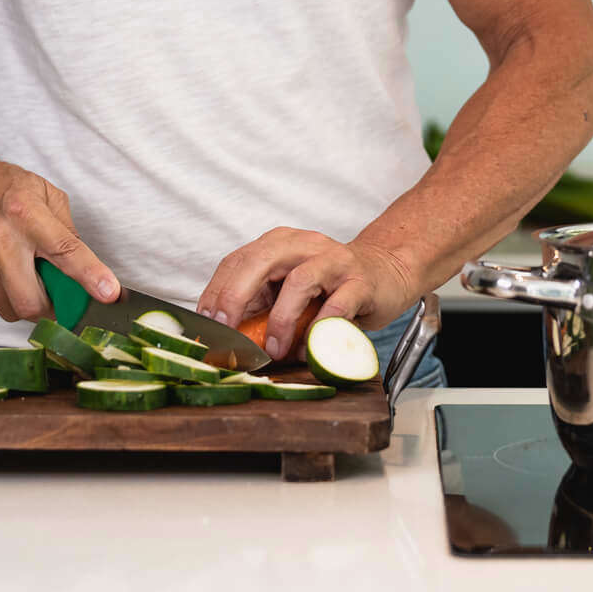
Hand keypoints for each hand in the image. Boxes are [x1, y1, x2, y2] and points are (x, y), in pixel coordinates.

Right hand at [0, 136, 118, 322]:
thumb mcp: (41, 191)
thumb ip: (65, 228)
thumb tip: (86, 265)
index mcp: (25, 214)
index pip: (65, 251)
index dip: (90, 276)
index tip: (110, 294)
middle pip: (31, 301)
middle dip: (51, 308)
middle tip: (56, 295)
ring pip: (9, 309)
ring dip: (26, 303)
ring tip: (26, 277)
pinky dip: (3, 296)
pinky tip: (2, 273)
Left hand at [197, 228, 415, 359]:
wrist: (386, 272)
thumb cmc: (330, 286)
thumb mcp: (287, 290)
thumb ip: (259, 305)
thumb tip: (222, 338)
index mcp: (278, 244)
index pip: (237, 260)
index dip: (216, 291)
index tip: (206, 324)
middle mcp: (303, 244)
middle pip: (260, 261)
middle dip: (236, 297)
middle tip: (226, 332)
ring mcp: (333, 260)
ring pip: (299, 281)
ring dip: (281, 319)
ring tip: (274, 348)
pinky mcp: (360, 280)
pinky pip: (337, 304)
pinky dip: (319, 329)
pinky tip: (309, 348)